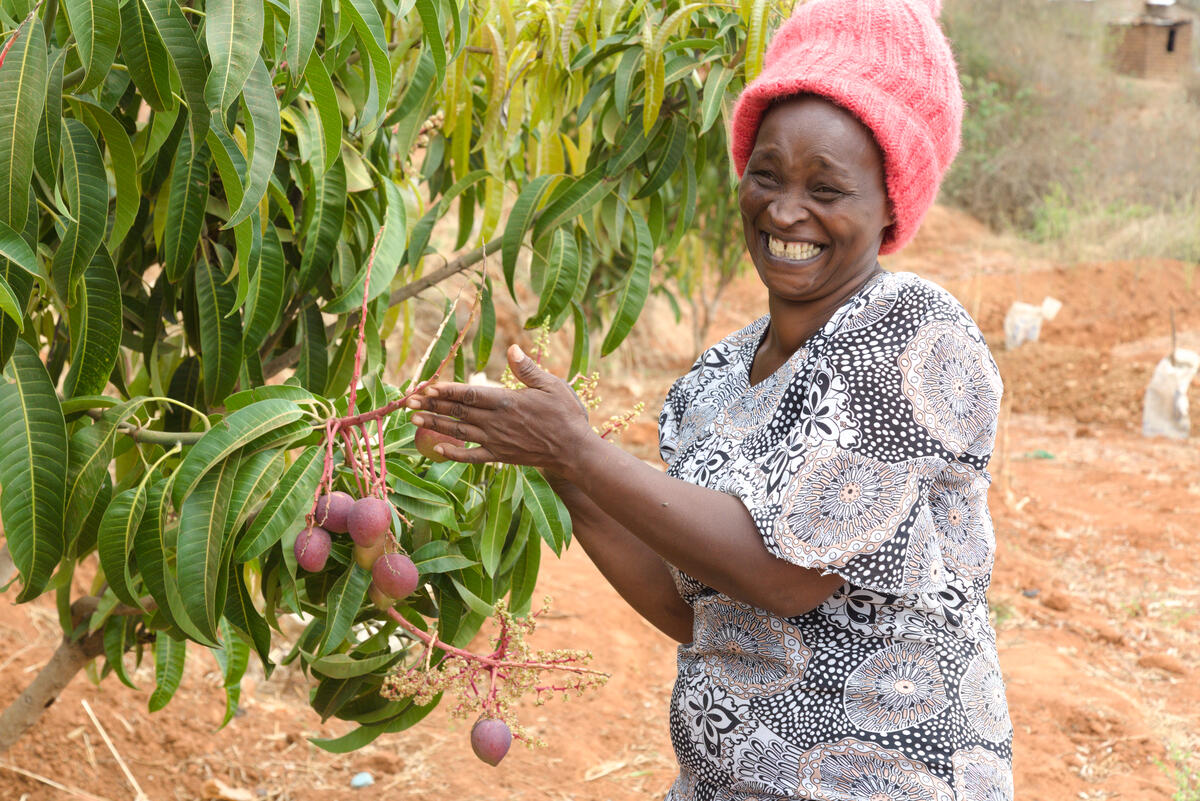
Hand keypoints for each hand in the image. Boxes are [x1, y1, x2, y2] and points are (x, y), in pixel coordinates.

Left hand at [406, 345, 591, 472]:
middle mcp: (496, 422)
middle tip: (409, 401)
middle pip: (458, 412)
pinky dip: (454, 453)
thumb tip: (511, 349)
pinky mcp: (501, 456)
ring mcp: (497, 441)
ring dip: (434, 425)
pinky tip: (437, 449)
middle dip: (432, 406)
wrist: (575, 451)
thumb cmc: (566, 415)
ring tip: (413, 420)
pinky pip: (472, 457)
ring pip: (459, 432)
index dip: (447, 391)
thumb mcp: (552, 385)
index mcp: (507, 401)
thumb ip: (528, 369)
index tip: (428, 387)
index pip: (470, 394)